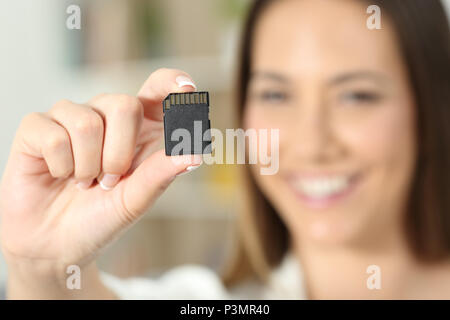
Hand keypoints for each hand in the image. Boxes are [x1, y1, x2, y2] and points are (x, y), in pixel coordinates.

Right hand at [0, 68, 200, 297]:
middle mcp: (107, 115)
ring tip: (84, 182)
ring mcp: (71, 117)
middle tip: (110, 181)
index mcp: (139, 127)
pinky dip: (61, 167)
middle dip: (120, 153)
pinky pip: (53, 136)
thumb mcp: (137, 199)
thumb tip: (195, 152)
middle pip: (124, 104)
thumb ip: (162, 173)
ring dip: (88, 166)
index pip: (157, 88)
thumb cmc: (102, 217)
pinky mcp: (37, 127)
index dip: (171, 82)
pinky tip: (59, 175)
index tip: (187, 90)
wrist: (58, 244)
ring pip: (87, 123)